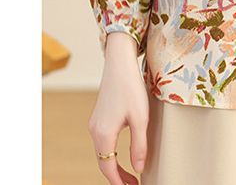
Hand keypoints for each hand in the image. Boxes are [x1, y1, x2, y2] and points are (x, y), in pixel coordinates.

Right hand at [87, 32, 149, 183]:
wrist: (119, 62)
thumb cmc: (131, 88)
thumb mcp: (140, 117)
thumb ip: (139, 145)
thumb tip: (138, 169)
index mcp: (103, 134)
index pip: (108, 167)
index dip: (119, 182)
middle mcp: (95, 130)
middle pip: (104, 161)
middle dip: (117, 176)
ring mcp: (95, 122)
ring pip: (103, 151)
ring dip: (114, 165)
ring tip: (130, 174)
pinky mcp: (99, 115)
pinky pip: (103, 141)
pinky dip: (111, 152)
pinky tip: (122, 152)